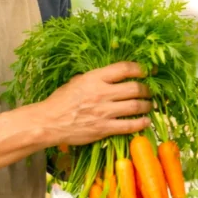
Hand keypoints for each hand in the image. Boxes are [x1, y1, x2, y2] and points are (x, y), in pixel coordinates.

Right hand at [34, 61, 152, 146]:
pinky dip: (141, 123)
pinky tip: (146, 121)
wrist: (48, 123)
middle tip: (150, 91)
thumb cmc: (60, 101)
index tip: (146, 71)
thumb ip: (94, 78)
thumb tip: (110, 75)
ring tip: (149, 105)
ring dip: (146, 105)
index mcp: (95, 78)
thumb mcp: (76, 82)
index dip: (139, 69)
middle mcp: (102, 93)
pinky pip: (129, 126)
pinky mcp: (104, 128)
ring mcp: (104, 112)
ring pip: (135, 107)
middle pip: (134, 88)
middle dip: (146, 89)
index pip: (124, 69)